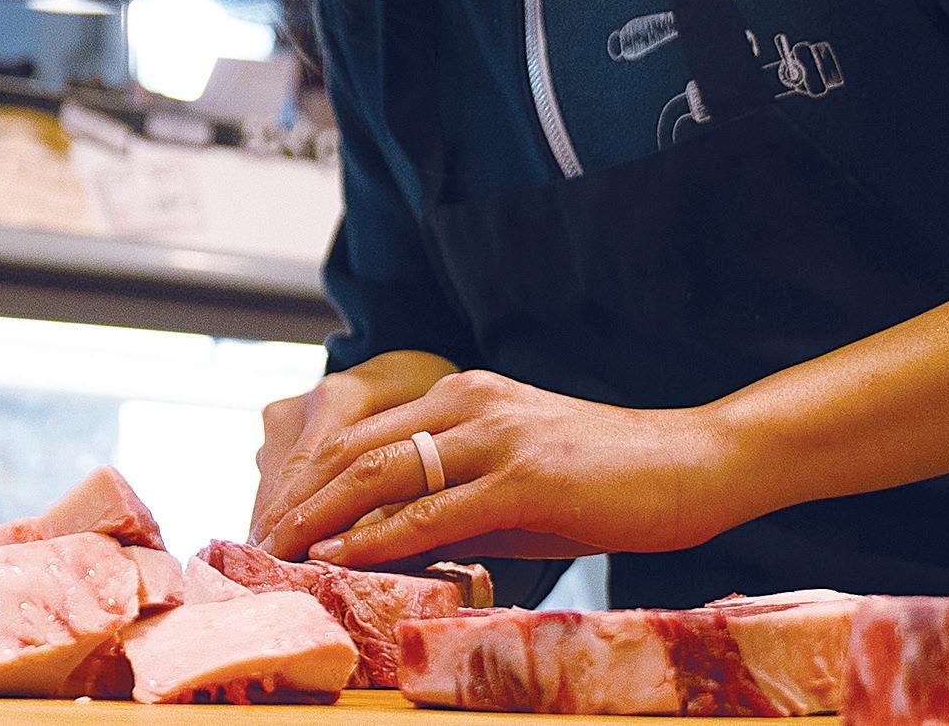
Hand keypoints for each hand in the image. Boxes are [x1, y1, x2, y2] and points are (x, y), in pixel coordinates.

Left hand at [259, 369, 742, 567]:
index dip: (306, 474)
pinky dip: (376, 535)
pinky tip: (341, 555)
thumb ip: (453, 505)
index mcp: (462, 394)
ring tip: (276, 549)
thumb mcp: (514, 487)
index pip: (360, 430)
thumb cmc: (606, 482)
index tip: (272, 515)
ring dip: (318, 514)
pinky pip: (432, 510)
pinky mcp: (523, 478)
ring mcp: (495, 435)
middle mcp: (469, 401)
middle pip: (353, 445)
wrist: (694, 465)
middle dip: (295, 494)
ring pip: (380, 471)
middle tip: (254, 538)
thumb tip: (387, 543)